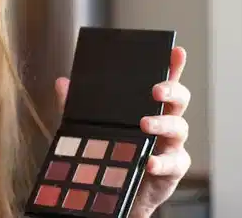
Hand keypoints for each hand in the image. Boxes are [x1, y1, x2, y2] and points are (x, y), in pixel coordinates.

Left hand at [54, 47, 191, 217]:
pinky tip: (149, 161)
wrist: (118, 191)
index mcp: (148, 107)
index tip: (175, 51)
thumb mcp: (90, 126)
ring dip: (163, 124)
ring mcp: (171, 144)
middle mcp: (165, 122)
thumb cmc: (112, 152)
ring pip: (180, 127)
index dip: (173, 66)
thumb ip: (76, 106)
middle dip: (172, 90)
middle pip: (179, 100)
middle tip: (155, 91)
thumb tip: (62, 82)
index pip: (164, 81)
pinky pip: (174, 162)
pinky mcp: (172, 168)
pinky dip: (162, 161)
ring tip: (144, 124)